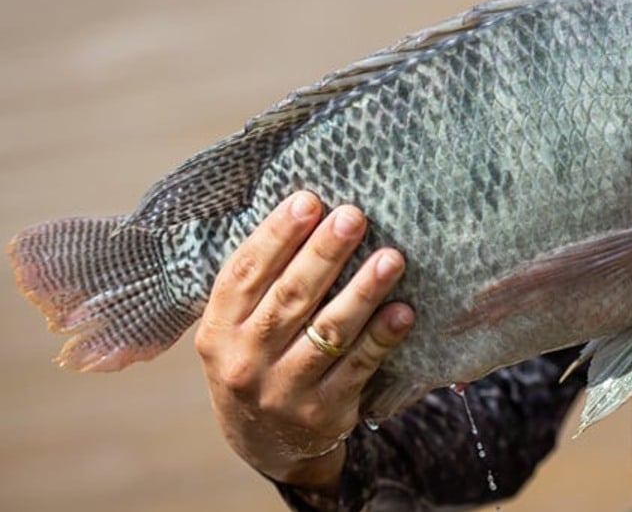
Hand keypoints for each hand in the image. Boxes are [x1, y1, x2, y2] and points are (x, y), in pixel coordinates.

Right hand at [195, 191, 412, 491]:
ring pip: (328, 331)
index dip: (276, 235)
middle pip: (290, 297)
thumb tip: (307, 210)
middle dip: (325, 253)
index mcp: (218, 329)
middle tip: (354, 216)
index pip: (245, 273)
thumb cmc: (257, 360)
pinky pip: (358, 367)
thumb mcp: (235, 327)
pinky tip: (403, 311)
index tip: (309, 200)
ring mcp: (283, 390)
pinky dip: (381, 337)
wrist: (263, 441)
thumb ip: (260, 282)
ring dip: (363, 291)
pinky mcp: (323, 412)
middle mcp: (245, 361)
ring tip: (391, 258)